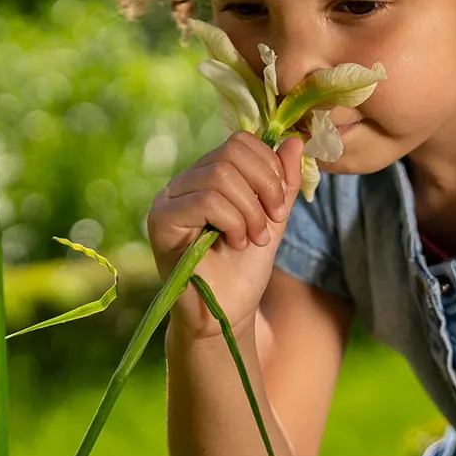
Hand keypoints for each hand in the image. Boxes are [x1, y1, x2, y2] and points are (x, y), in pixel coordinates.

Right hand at [147, 132, 303, 339]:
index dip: (269, 167)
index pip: (240, 142)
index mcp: (208, 175)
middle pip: (231, 152)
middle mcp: (184, 182)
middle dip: (264, 186)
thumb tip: (294, 141)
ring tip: (253, 239)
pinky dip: (232, 221)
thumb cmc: (245, 269)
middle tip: (273, 221)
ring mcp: (168, 199)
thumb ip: (283, 182)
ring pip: (220, 175)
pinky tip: (235, 244)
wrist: (225, 314)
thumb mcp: (273, 218)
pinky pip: (205, 200)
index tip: (281, 206)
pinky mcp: (160, 220)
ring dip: (250, 211)